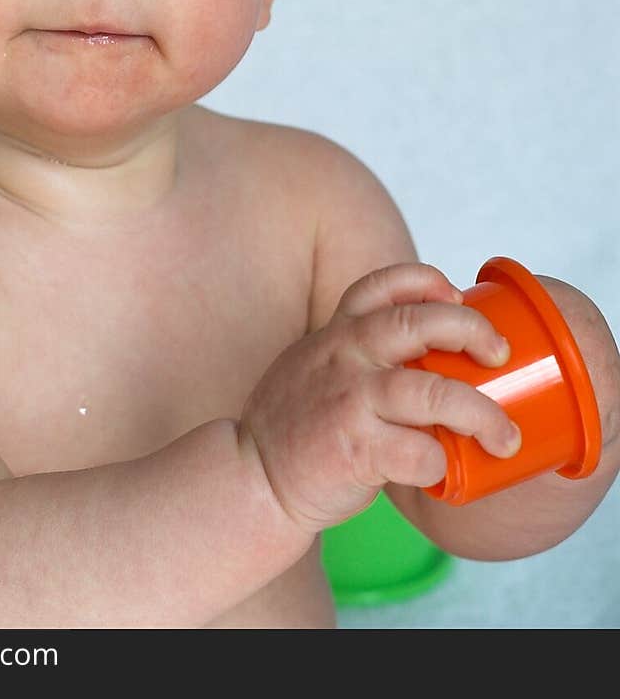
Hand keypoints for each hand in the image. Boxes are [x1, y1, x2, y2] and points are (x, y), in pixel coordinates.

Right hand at [238, 262, 522, 533]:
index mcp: (338, 332)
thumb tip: (431, 351)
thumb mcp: (317, 364)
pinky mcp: (354, 448)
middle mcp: (344, 355)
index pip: (384, 284)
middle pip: (419, 323)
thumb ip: (360, 351)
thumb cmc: (299, 423)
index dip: (427, 282)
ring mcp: (349, 401)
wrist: (252, 476)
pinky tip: (443, 472)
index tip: (456, 296)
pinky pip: (418, 453)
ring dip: (481, 414)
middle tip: (499, 354)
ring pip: (432, 392)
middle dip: (471, 330)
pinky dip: (441, 463)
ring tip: (504, 436)